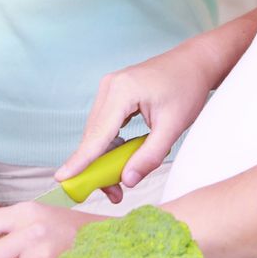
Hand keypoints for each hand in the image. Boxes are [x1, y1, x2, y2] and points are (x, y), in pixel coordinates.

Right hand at [55, 45, 213, 202]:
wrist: (194, 62)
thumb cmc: (187, 89)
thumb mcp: (173, 126)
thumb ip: (150, 155)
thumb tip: (127, 180)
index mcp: (122, 91)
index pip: (97, 134)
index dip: (80, 160)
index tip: (62, 178)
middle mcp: (109, 87)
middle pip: (94, 136)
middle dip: (98, 167)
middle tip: (114, 194)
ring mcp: (109, 89)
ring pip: (98, 132)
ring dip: (105, 157)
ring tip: (120, 182)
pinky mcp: (113, 94)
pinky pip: (105, 125)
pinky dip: (111, 144)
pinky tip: (123, 158)